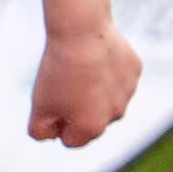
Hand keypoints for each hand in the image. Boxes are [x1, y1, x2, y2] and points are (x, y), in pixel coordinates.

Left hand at [26, 16, 138, 147]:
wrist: (81, 32)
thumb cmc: (58, 72)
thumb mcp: (38, 108)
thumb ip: (40, 132)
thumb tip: (51, 136)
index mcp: (92, 129)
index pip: (70, 139)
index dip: (56, 122)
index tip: (51, 100)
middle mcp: (116, 115)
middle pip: (91, 118)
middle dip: (78, 107)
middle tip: (64, 82)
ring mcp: (128, 92)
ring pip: (107, 97)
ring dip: (94, 89)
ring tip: (79, 67)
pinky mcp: (134, 70)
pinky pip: (117, 76)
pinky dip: (107, 69)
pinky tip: (95, 55)